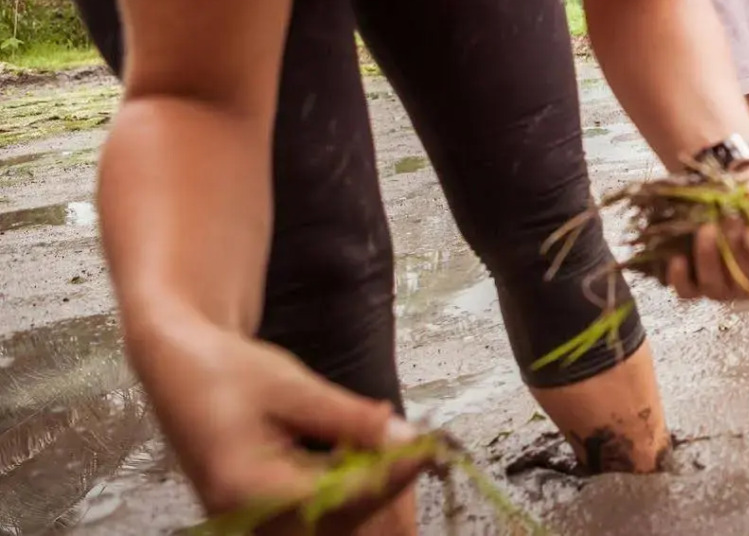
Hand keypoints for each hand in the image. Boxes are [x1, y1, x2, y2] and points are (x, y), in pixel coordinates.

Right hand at [124, 310, 426, 529]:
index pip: (341, 499)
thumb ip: (350, 418)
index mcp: (250, 489)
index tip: (428, 449)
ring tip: (394, 450)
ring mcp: (252, 524)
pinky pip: (317, 519)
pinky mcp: (260, 518)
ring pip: (333, 526)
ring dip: (370, 494)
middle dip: (385, 491)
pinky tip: (362, 460)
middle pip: (341, 525)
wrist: (179, 370)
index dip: (391, 476)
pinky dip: (348, 494)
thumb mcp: (292, 386)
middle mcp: (248, 520)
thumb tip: (406, 438)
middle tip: (418, 449)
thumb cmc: (226, 371)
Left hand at [663, 167, 748, 301]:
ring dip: (710, 260)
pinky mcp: (701, 288)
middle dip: (736, 252)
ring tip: (707, 229)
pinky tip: (678, 259)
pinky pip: (689, 293)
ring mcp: (729, 290)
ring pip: (717, 289)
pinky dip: (681, 279)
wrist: (735, 195)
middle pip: (748, 285)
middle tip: (730, 220)